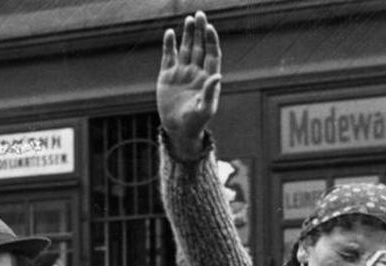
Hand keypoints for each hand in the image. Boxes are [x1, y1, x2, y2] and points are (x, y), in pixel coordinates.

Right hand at [157, 11, 221, 159]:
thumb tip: (218, 76)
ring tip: (189, 19)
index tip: (210, 28)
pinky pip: (169, 56)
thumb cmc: (195, 122)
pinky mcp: (167, 76)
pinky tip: (169, 33)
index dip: (211, 41)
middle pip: (200, 47)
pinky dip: (169, 45)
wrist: (178, 130)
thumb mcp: (205, 110)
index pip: (212, 54)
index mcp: (208, 78)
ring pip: (186, 49)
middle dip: (200, 31)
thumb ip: (210, 93)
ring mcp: (182, 72)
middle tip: (200, 14)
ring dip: (188, 34)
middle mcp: (196, 72)